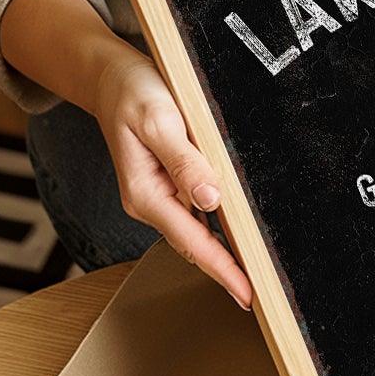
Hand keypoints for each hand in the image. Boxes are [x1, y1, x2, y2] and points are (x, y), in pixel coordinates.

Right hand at [92, 49, 254, 306]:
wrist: (110, 77)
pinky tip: (241, 239)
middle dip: (227, 273)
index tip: (248, 294)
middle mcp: (151, 202)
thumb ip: (184, 160)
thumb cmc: (133, 92)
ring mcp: (159, 196)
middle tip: (264, 298)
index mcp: (145, 193)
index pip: (192, 240)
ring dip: (226, 255)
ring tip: (259, 278)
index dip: (222, 269)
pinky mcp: (169, 186)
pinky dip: (220, 230)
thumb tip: (210, 199)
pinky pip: (198, 215)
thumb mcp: (158, 119)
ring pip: (198, 233)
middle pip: (195, 246)